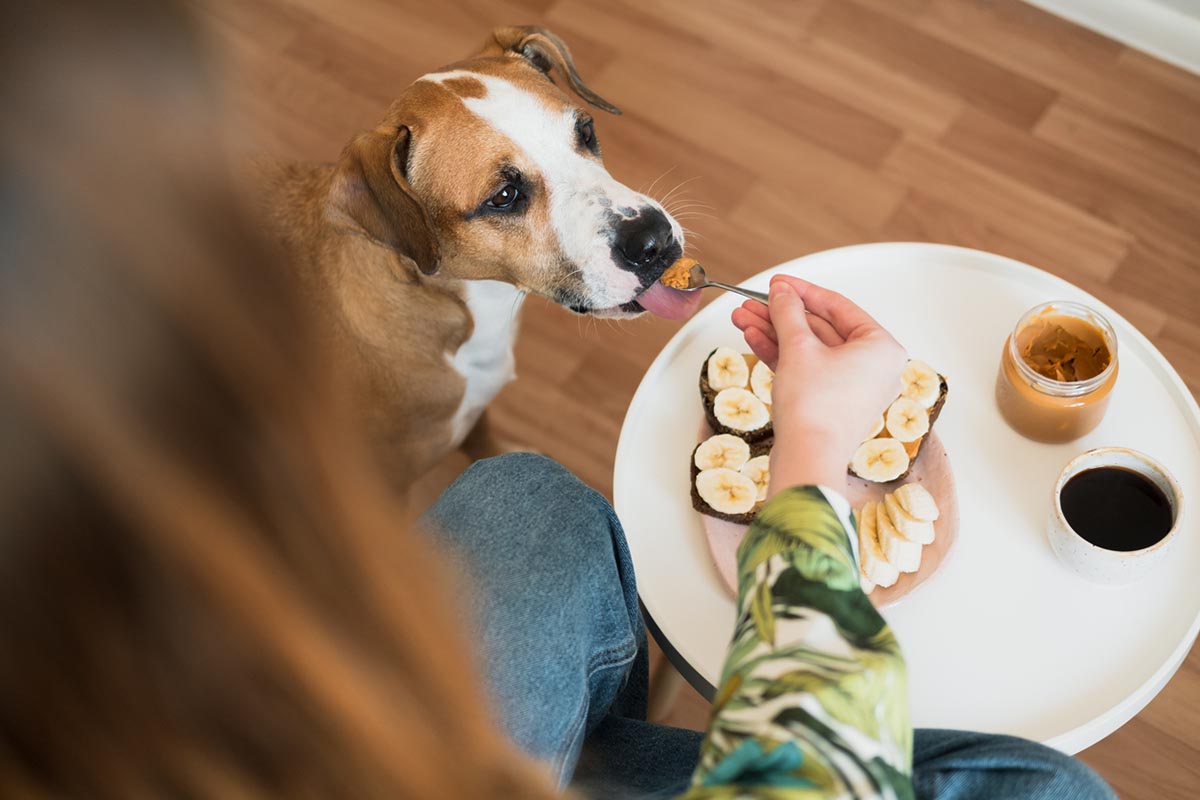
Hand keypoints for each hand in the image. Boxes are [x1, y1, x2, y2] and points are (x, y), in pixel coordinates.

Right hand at [731, 275, 905, 495]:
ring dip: (775, 333)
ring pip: (810, 350)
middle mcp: (873, 367)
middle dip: (781, 315)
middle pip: (820, 328)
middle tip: (753, 302)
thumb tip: (782, 292)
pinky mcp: (832, 404)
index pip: (838, 307)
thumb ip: (788, 313)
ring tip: (742, 319)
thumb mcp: (798, 347)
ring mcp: (852, 387)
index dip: (802, 291)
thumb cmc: (815, 407)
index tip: (777, 282)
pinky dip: (782, 356)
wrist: (807, 459)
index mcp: (881, 347)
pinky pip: (808, 370)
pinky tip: (753, 339)